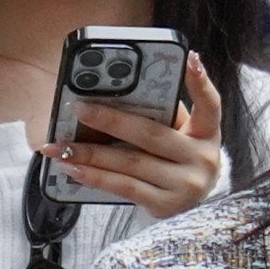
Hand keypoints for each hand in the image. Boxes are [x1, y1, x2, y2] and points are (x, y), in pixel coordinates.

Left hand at [46, 56, 229, 220]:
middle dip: (110, 120)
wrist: (190, 209)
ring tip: (59, 146)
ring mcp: (184, 184)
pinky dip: (95, 177)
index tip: (190, 59)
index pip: (210, 104)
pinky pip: (124, 187)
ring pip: (130, 163)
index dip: (201, 82)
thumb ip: (162, 119)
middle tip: (77, 108)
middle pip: (151, 134)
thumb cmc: (177, 162)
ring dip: (90, 153)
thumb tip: (117, 95)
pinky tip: (72, 169)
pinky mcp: (165, 205)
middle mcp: (201, 158)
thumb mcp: (182, 139)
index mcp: (207, 133)